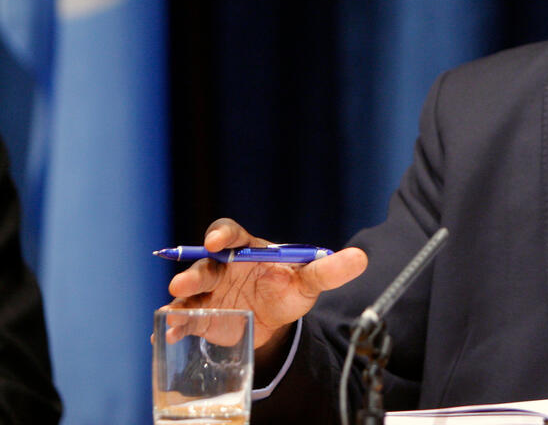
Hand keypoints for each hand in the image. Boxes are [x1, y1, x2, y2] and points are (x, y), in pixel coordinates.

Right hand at [165, 218, 367, 353]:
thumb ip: (330, 270)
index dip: (222, 234)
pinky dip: (175, 323)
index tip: (218, 241)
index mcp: (247, 250)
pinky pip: (185, 316)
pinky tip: (168, 332)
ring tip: (172, 309)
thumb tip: (361, 258)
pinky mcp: (202, 315)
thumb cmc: (289, 290)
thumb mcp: (309, 281)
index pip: (231, 234)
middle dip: (194, 271)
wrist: (276, 321)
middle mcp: (223, 267)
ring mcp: (210, 291)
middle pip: (204, 263)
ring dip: (181, 298)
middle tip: (184, 284)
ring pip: (190, 290)